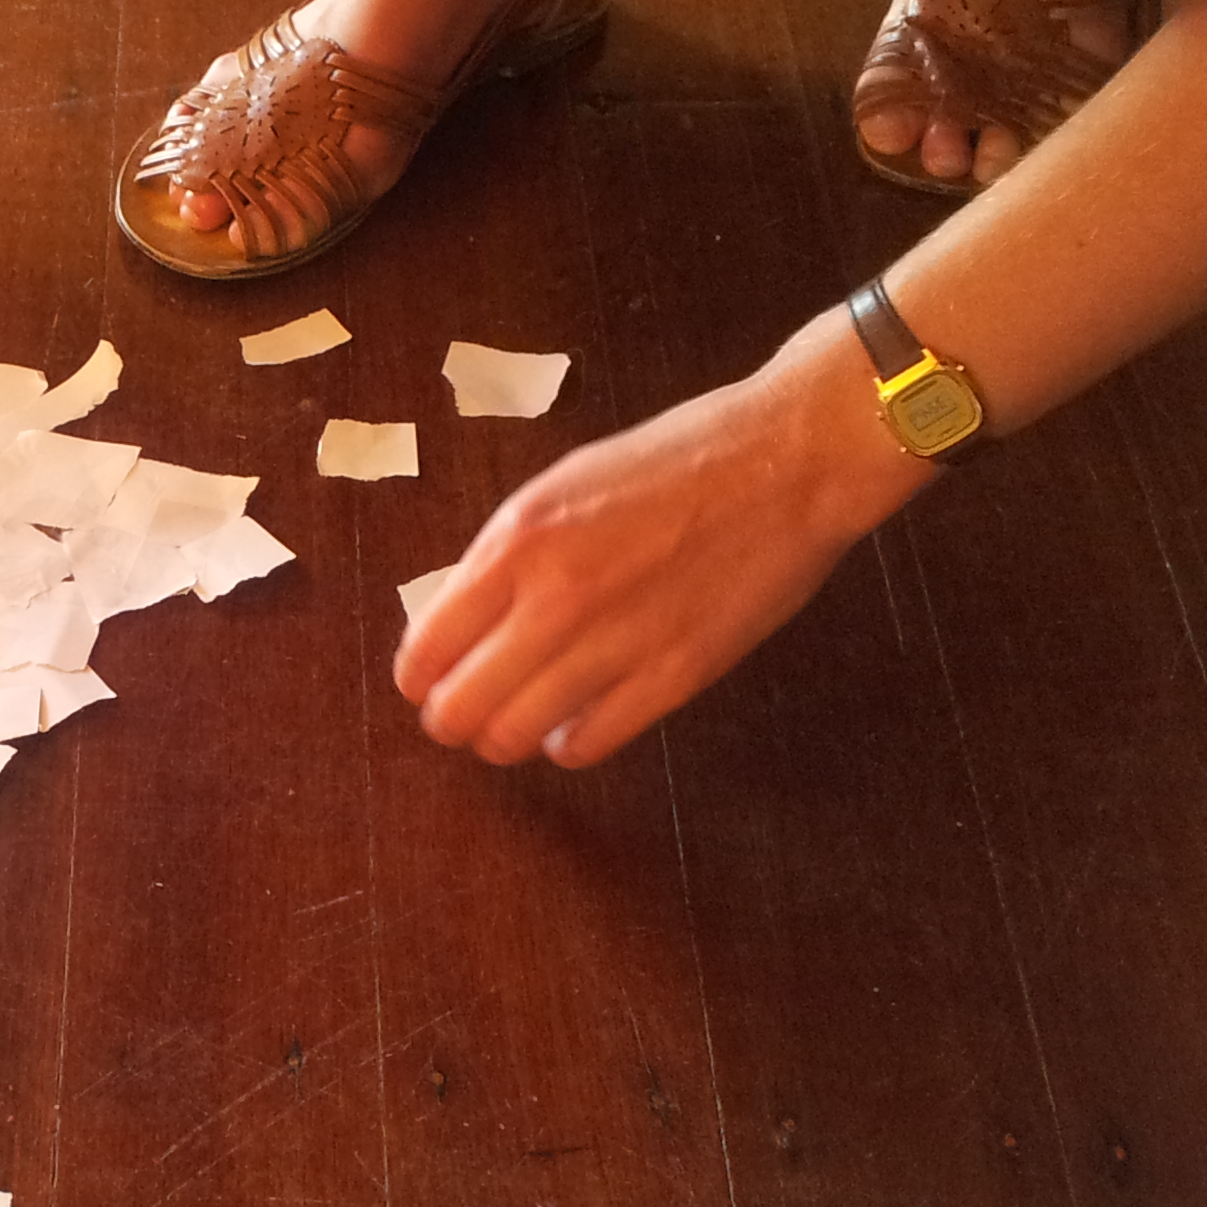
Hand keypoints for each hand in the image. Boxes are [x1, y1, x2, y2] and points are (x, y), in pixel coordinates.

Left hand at [393, 330, 927, 765]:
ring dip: (505, 738)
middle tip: (465, 713)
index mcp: (517, 542)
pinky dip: (567, 744)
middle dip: (452, 719)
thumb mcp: (562, 488)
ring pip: (513, 738)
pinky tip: (573, 724)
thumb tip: (457, 618)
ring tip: (518, 722)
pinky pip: (587, 745)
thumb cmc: (674, 462)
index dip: (420, 677)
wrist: (787, 461)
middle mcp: (555, 599)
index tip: (429, 681)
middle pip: (459, 708)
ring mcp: (615, 643)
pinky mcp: (674, 677)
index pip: (426, 649)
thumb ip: (506, 556)